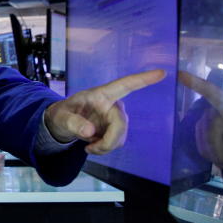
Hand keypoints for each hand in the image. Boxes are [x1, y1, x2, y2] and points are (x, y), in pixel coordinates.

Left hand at [44, 69, 165, 153]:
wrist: (63, 125)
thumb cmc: (62, 114)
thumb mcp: (60, 117)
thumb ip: (73, 123)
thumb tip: (90, 132)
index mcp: (101, 94)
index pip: (125, 85)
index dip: (143, 79)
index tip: (162, 72)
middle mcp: (112, 104)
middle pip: (121, 123)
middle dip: (108, 141)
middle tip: (90, 150)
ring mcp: (116, 117)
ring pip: (120, 136)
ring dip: (105, 147)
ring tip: (88, 147)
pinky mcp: (116, 129)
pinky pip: (117, 142)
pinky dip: (105, 148)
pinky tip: (93, 146)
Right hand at [177, 71, 222, 169]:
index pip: (212, 92)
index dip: (196, 84)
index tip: (179, 74)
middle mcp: (216, 111)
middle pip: (209, 127)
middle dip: (219, 147)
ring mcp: (207, 124)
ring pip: (203, 139)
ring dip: (217, 154)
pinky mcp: (203, 136)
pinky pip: (202, 148)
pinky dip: (213, 158)